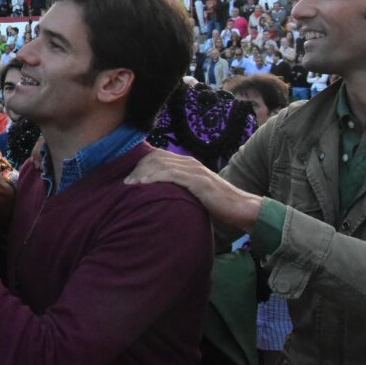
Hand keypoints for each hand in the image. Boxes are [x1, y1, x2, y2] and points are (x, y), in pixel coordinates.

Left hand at [124, 150, 262, 231]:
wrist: (241, 208)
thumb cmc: (216, 203)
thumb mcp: (192, 192)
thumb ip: (177, 188)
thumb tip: (156, 195)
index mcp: (187, 163)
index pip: (158, 156)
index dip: (140, 164)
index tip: (128, 177)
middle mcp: (189, 163)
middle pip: (156, 157)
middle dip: (137, 168)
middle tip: (124, 183)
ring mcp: (194, 170)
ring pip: (161, 164)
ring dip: (142, 173)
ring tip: (129, 185)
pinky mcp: (199, 181)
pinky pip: (172, 175)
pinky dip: (155, 178)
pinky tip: (144, 184)